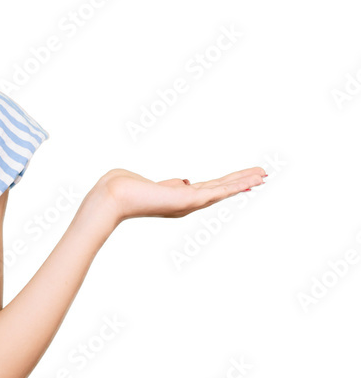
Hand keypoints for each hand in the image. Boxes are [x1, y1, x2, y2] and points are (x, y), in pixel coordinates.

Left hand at [95, 166, 266, 224]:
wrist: (112, 196)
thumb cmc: (125, 188)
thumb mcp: (155, 185)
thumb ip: (172, 185)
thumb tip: (185, 181)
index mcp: (181, 198)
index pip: (211, 189)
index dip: (229, 183)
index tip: (246, 178)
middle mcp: (187, 203)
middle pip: (222, 189)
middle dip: (243, 182)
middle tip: (264, 175)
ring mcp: (189, 202)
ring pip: (224, 190)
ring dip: (244, 181)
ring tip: (264, 174)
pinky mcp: (188, 199)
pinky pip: (218, 191)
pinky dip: (236, 185)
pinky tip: (250, 180)